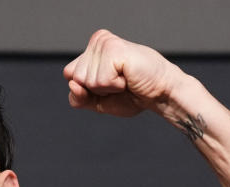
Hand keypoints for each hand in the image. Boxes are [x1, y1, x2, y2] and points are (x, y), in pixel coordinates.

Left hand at [63, 30, 182, 117]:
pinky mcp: (113, 49)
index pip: (69, 74)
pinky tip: (127, 76)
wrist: (160, 94)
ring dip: (107, 88)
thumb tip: (72, 83)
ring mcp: (105, 43)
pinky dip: (114, 86)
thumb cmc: (133, 95)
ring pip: (86, 79)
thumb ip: (78, 97)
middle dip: (96, 89)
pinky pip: (99, 81)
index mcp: (92, 49)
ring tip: (124, 78)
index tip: (109, 85)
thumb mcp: (98, 101)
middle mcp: (97, 41)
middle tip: (119, 82)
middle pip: (74, 77)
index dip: (85, 89)